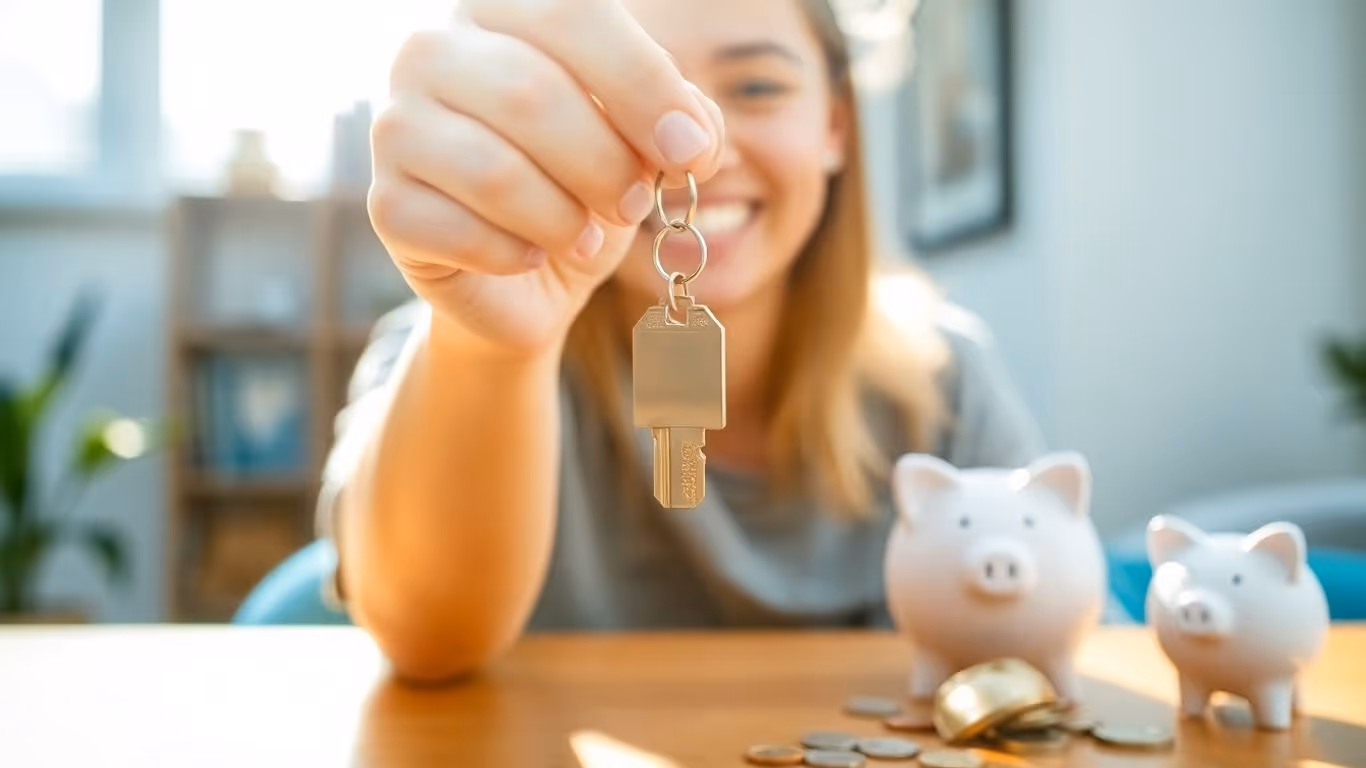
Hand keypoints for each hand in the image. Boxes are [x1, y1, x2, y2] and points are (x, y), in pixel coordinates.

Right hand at [368, 0, 724, 354]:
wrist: (528, 276)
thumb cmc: (584, 185)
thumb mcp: (642, 143)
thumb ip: (679, 117)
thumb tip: (692, 135)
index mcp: (499, 11)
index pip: (572, 16)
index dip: (641, 84)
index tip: (691, 150)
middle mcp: (430, 51)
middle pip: (530, 93)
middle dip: (605, 164)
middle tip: (636, 203)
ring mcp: (395, 125)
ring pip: (495, 170)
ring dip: (564, 218)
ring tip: (586, 236)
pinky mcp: (385, 204)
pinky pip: (461, 232)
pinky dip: (517, 255)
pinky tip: (531, 256)